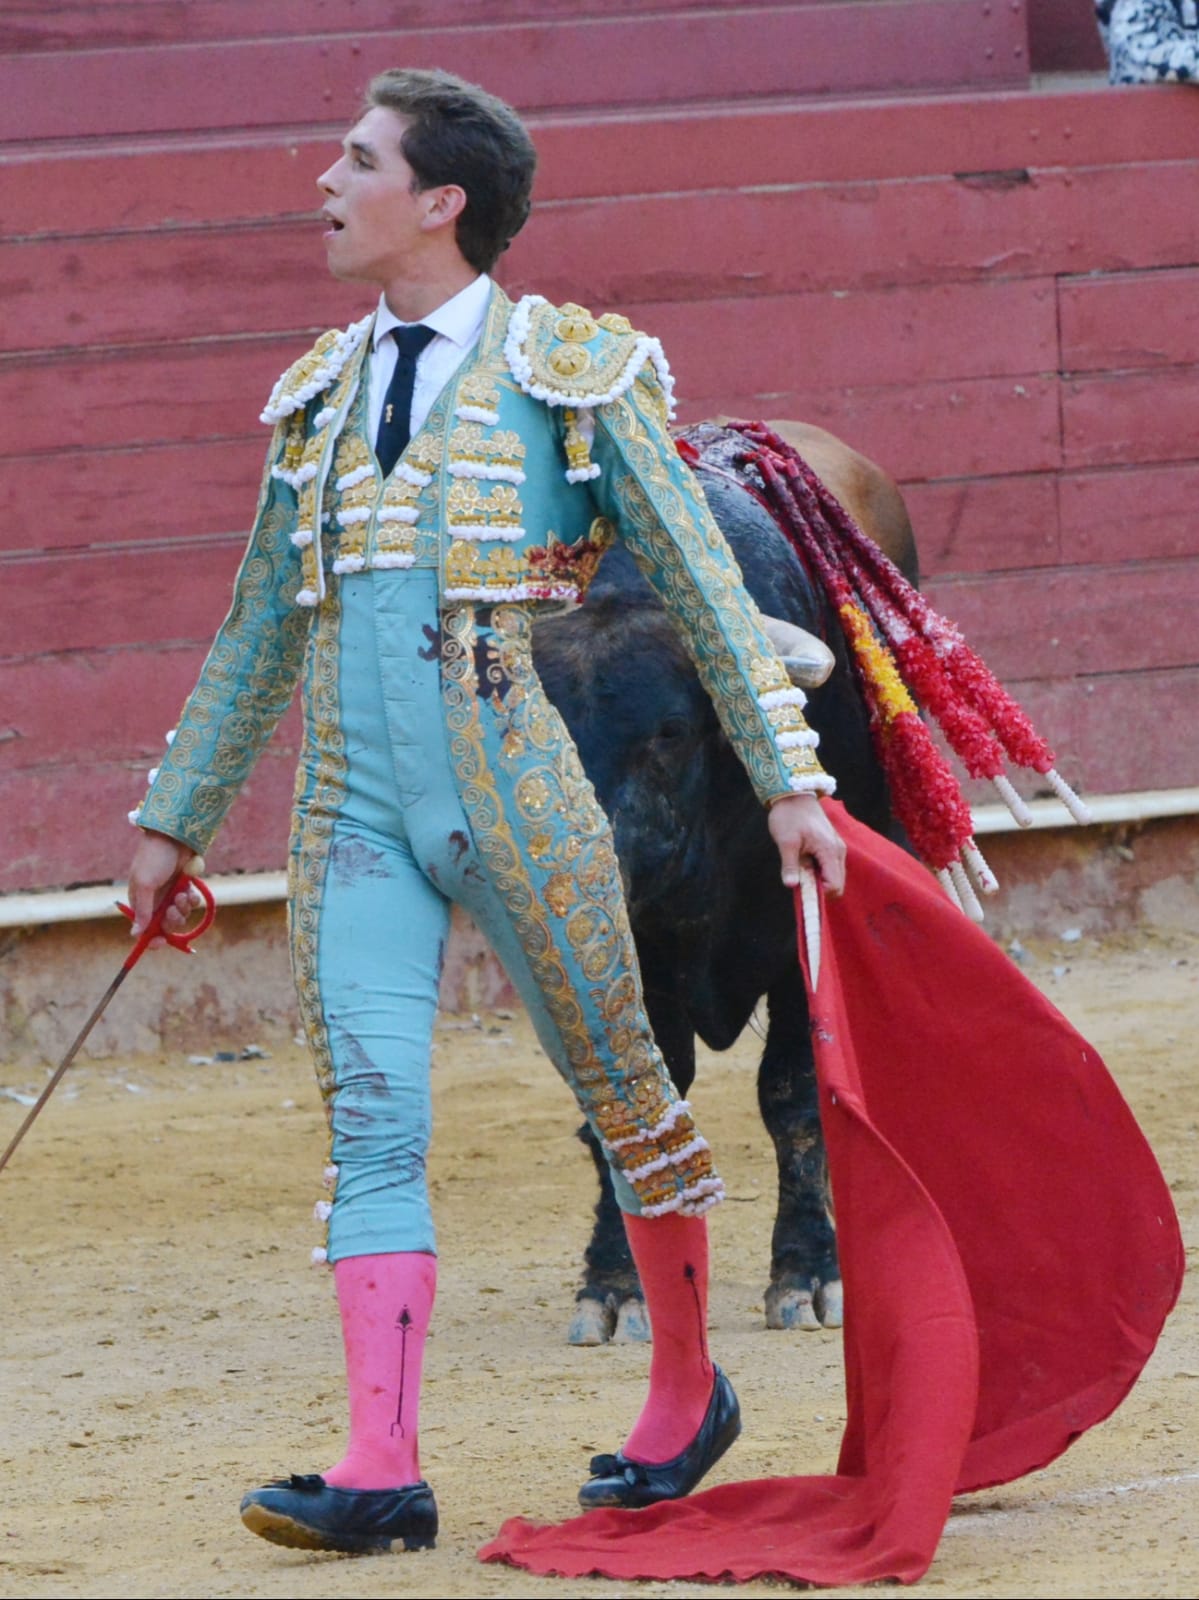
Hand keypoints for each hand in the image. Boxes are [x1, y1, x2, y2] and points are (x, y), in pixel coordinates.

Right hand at [127, 831, 204, 945]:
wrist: (174, 836)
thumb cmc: (154, 858)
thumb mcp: (145, 885)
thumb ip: (143, 911)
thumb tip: (135, 934)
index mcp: (140, 902)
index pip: (144, 929)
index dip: (151, 939)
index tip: (160, 942)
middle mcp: (155, 901)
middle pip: (165, 926)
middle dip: (171, 921)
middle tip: (173, 909)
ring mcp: (170, 895)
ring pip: (180, 916)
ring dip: (183, 908)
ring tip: (182, 894)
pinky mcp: (184, 888)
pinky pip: (190, 904)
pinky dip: (192, 899)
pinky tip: (189, 889)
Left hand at [767, 794, 845, 894]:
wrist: (794, 794)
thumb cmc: (789, 816)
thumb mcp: (786, 842)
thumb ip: (790, 865)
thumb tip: (791, 886)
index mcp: (830, 851)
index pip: (834, 885)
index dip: (819, 894)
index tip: (802, 891)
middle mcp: (839, 851)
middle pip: (837, 884)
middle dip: (819, 889)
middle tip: (799, 880)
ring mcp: (838, 848)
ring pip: (835, 876)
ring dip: (819, 880)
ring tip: (800, 868)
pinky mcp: (833, 846)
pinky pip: (831, 867)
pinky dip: (820, 871)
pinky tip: (805, 863)